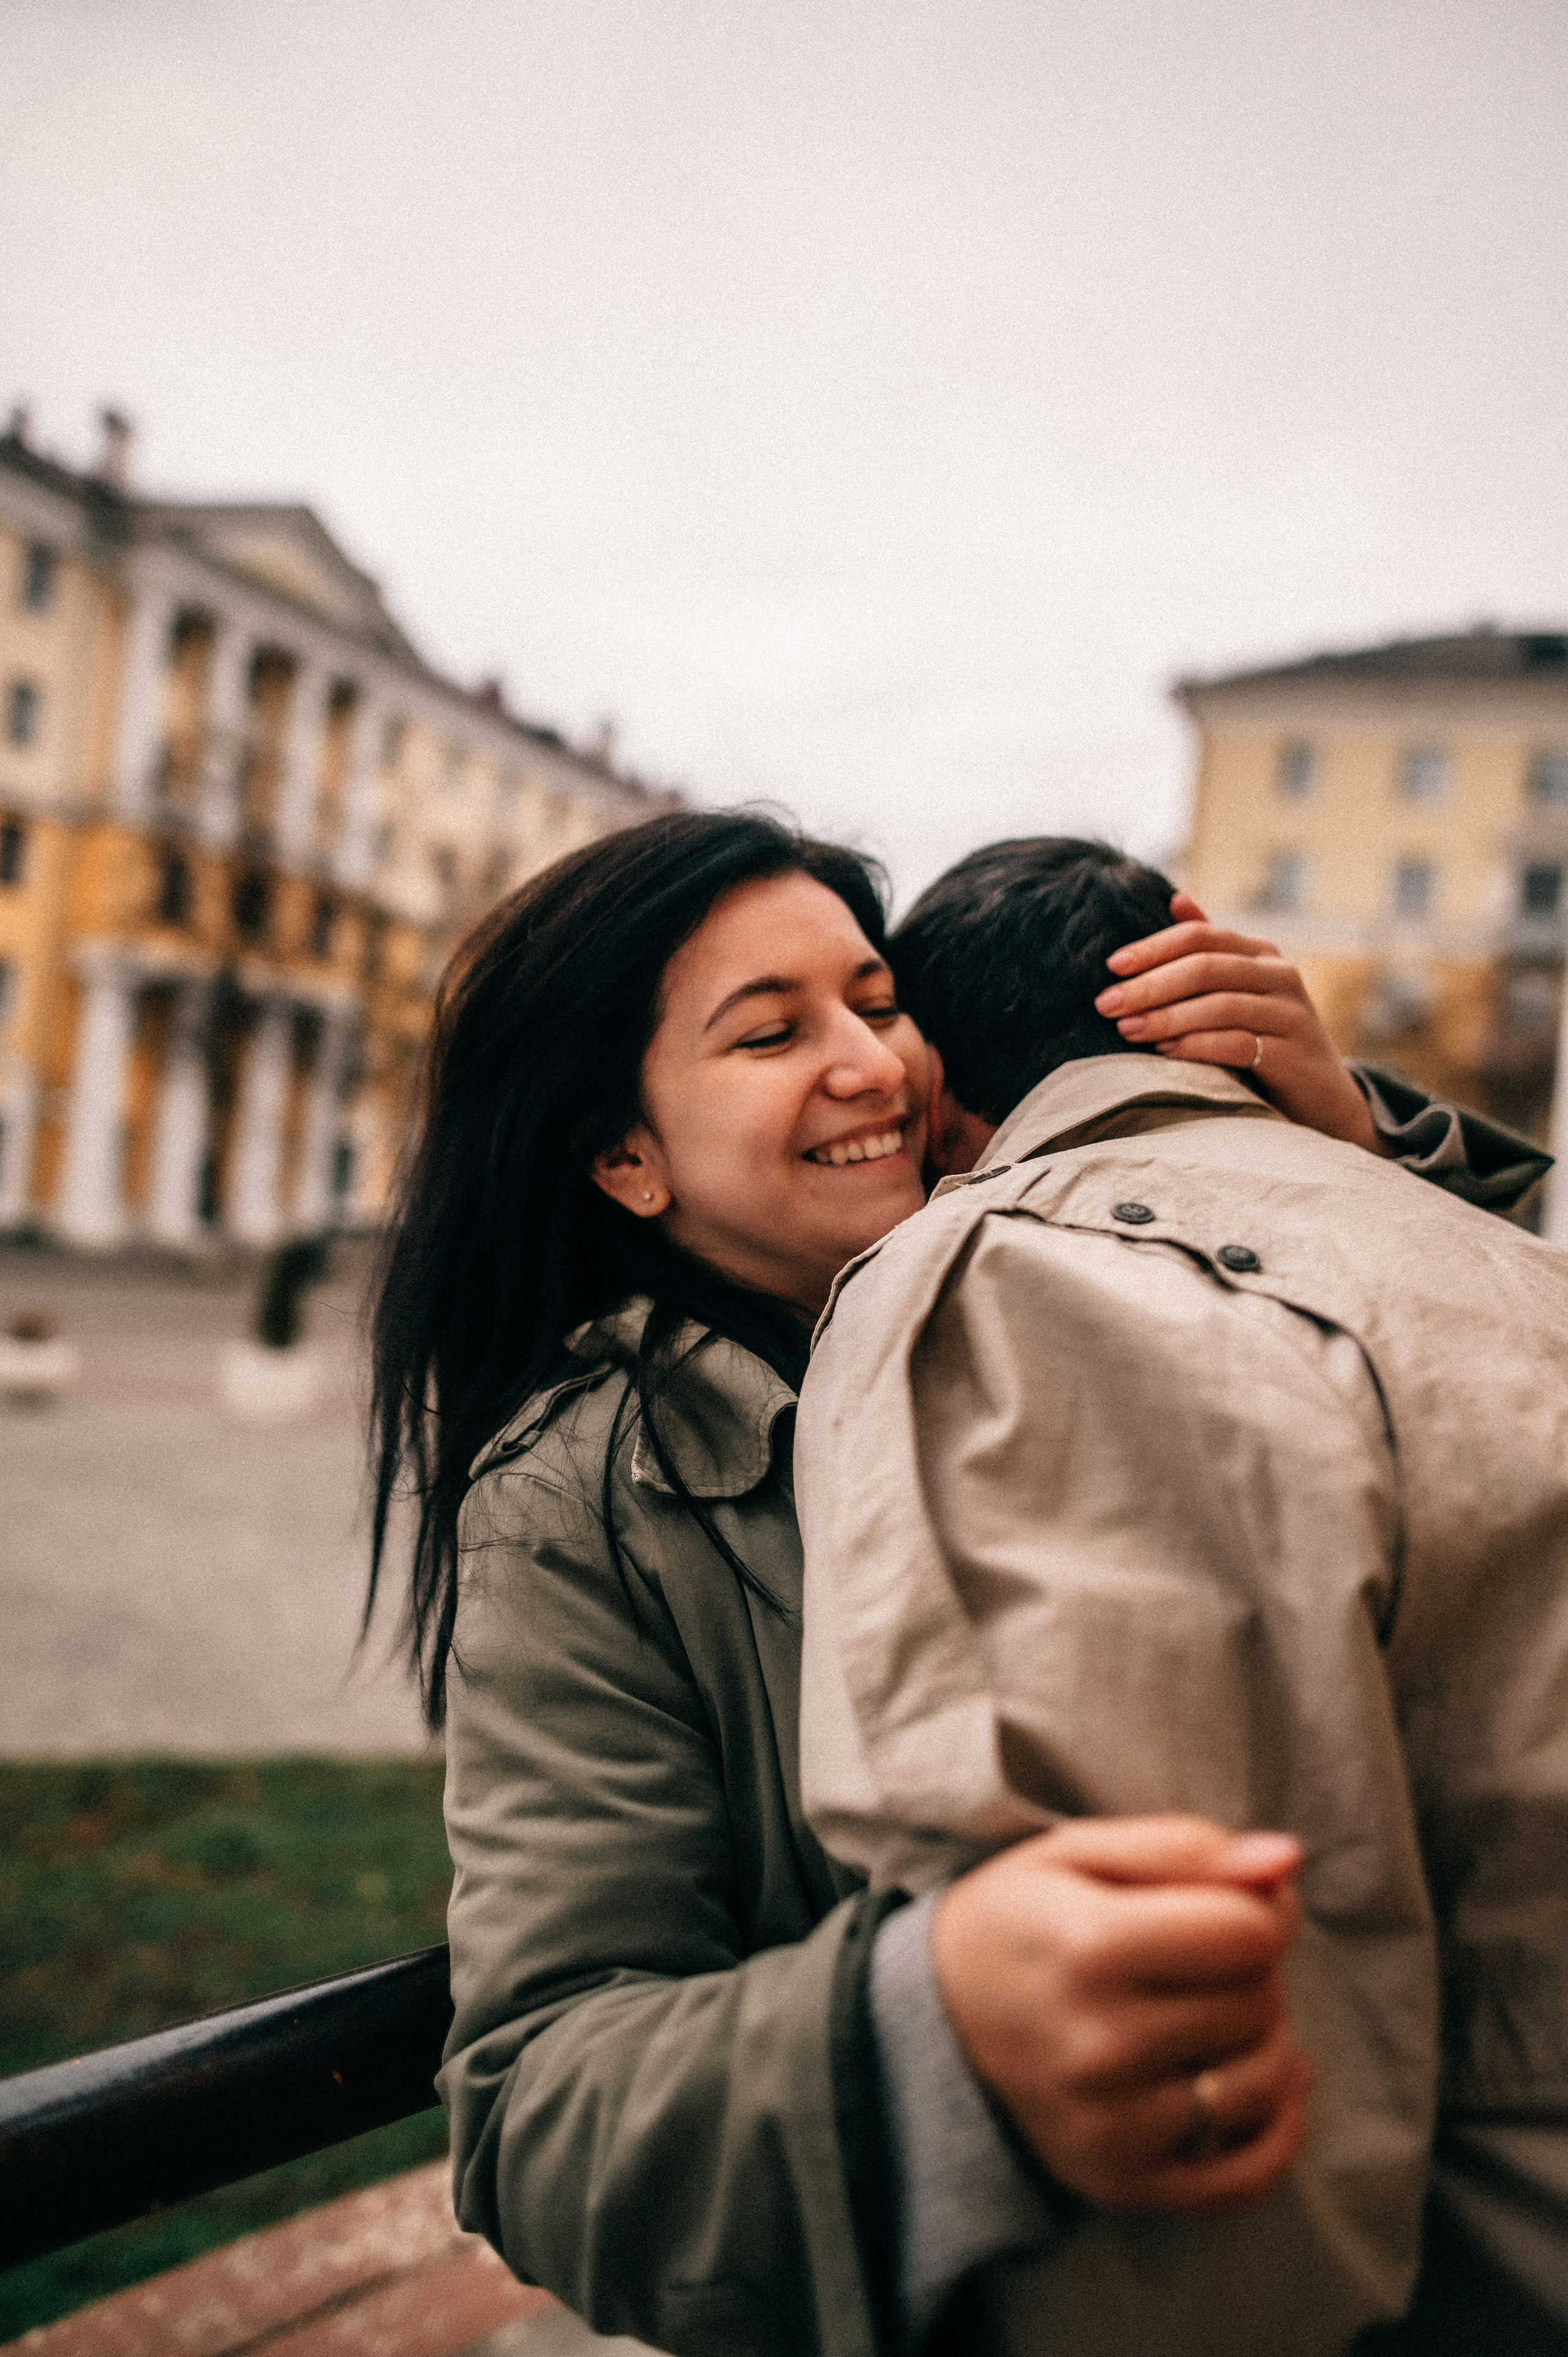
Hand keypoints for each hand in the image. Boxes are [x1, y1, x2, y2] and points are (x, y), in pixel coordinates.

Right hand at [930, 1815, 1312, 2213]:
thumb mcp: (1079, 1852)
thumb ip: (1185, 1848)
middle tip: (1202, 1951)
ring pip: (1261, 2079)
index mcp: (1090, 1947)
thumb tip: (1286, 1860)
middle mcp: (1099, 2046)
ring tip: (1215, 2008)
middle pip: (1257, 2000)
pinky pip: (1246, 2176)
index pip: (1250, 1932)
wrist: (933, 2018)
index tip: (1227, 1899)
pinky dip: (1280, 2127)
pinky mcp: (1120, 2181)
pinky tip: (1273, 2079)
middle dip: (1251, 1965)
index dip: (1259, 1905)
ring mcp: (1110, 2125)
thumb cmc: (1019, 1919)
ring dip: (1262, 2036)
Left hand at [1094, 892, 1386, 1154]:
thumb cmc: (1267, 1041)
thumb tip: (1176, 899)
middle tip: (1106, 1003)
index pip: (1201, 936)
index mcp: (1262, 954)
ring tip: (1127, 1029)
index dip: (1154, 948)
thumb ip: (1211, 951)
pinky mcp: (1293, 1054)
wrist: (1323, 1099)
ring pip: (1220, 1005)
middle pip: (1205, 967)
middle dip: (1150, 985)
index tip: (1112, 966)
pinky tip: (1165, 1053)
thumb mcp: (1241, 991)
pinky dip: (1197, 1046)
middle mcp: (1281, 975)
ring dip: (1167, 1016)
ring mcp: (1291, 1014)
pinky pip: (1238, 1043)